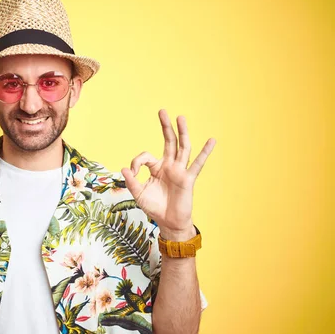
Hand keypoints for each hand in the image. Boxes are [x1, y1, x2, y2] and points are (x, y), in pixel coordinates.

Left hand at [121, 110, 215, 239]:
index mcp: (156, 168)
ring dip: (182, 132)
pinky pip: (198, 164)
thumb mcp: (138, 194)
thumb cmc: (154, 207)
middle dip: (165, 127)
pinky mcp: (188, 179)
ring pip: (182, 148)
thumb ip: (131, 181)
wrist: (168, 222)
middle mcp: (169, 166)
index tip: (132, 172)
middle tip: (162, 111)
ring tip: (180, 117)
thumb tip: (123, 168)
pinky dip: (206, 152)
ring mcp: (179, 171)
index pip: (146, 156)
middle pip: (169, 142)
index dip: (136, 161)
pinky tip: (212, 141)